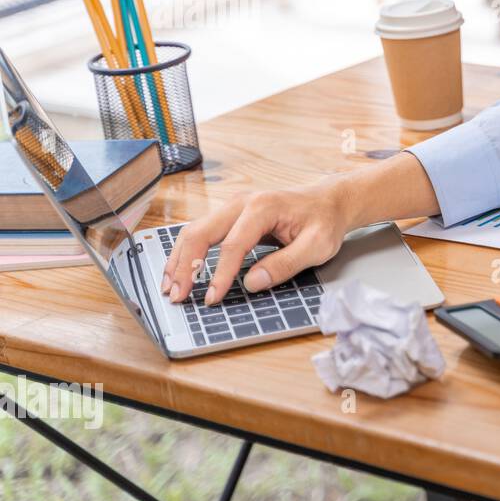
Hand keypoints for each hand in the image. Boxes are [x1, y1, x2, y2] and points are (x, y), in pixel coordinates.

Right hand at [160, 183, 350, 305]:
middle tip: (177, 295)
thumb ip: (285, 264)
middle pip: (201, 233)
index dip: (220, 274)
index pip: (233, 244)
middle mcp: (241, 202)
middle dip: (185, 266)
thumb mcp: (317, 246)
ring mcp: (232, 206)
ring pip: (194, 231)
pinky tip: (180, 272)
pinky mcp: (230, 215)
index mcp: (263, 207)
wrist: (328, 202)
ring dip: (179, 260)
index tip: (212, 298)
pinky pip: (201, 233)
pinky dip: (187, 253)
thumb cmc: (324, 222)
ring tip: (170, 288)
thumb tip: (252, 283)